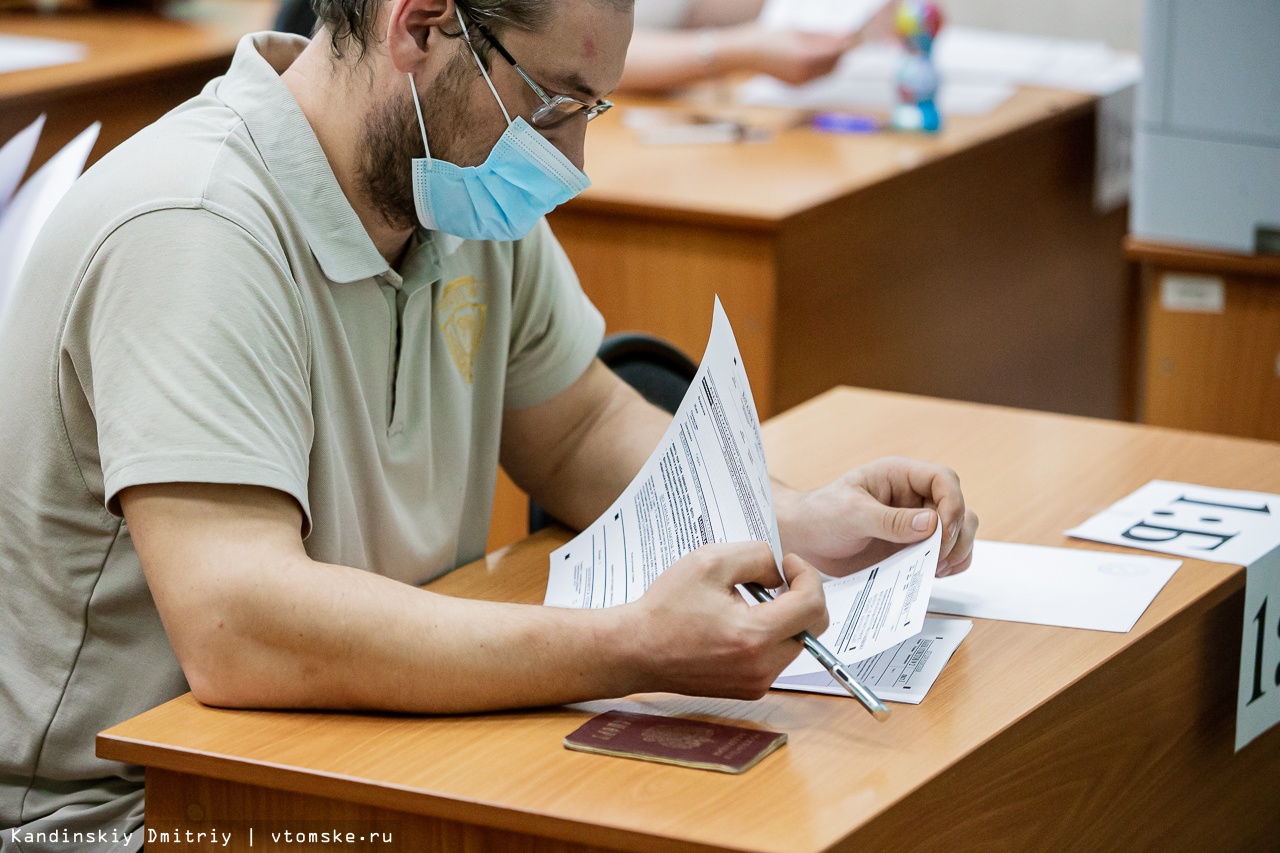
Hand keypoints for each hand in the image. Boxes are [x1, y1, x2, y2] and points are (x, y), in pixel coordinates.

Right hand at [624, 542, 828, 699]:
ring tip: (748, 599)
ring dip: (785, 615)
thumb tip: (781, 573)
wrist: (636, 650)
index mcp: (755, 636)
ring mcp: (756, 683)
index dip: (807, 575)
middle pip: (812, 626)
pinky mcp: (749, 689)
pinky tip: (740, 621)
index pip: (813, 605)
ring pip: (796, 641)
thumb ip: (756, 557)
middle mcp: (762, 667)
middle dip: (800, 596)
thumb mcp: (710, 562)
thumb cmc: (666, 607)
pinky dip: (770, 634)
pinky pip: (777, 656)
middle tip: (773, 578)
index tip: (786, 563)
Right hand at [720, 25, 856, 84]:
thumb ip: (822, 36)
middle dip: (842, 53)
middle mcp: (805, 73)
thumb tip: (842, 36)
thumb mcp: (798, 31)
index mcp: (807, 56)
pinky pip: (816, 78)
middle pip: (835, 64)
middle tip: (846, 40)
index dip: (847, 41)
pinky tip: (818, 57)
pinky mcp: (796, 87)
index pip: (837, 50)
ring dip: (832, 61)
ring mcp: (801, 82)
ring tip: (833, 47)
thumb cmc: (769, 37)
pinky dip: (821, 68)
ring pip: (827, 73)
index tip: (854, 33)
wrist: (746, 54)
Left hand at [775, 456, 978, 578]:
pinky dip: (949, 566)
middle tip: (936, 558)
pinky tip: (932, 574)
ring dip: (957, 552)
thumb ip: (890, 520)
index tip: (942, 532)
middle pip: (959, 509)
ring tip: (935, 569)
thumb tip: (932, 523)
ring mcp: (916, 524)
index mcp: (899, 476)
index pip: (944, 480)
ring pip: (959, 532)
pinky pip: (947, 554)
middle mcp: (913, 498)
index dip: (952, 504)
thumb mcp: (852, 514)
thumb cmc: (820, 516)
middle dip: (956, 535)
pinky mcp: (914, 548)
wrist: (802, 541)